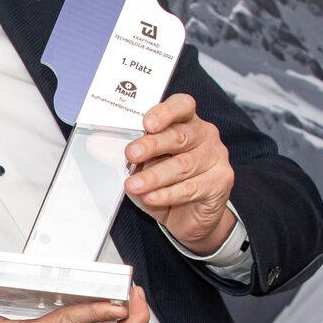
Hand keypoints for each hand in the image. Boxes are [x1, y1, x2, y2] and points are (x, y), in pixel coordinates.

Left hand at [124, 93, 235, 253]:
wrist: (190, 216)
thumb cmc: (166, 183)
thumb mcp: (144, 165)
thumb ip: (130, 154)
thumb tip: (101, 146)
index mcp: (186, 122)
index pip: (181, 106)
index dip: (165, 111)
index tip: (147, 122)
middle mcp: (204, 135)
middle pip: (179, 135)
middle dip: (152, 145)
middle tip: (131, 154)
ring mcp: (216, 157)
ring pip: (183, 165)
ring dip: (154, 176)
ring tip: (133, 185)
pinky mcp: (221, 181)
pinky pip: (192, 187)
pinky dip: (169, 194)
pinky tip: (152, 197)